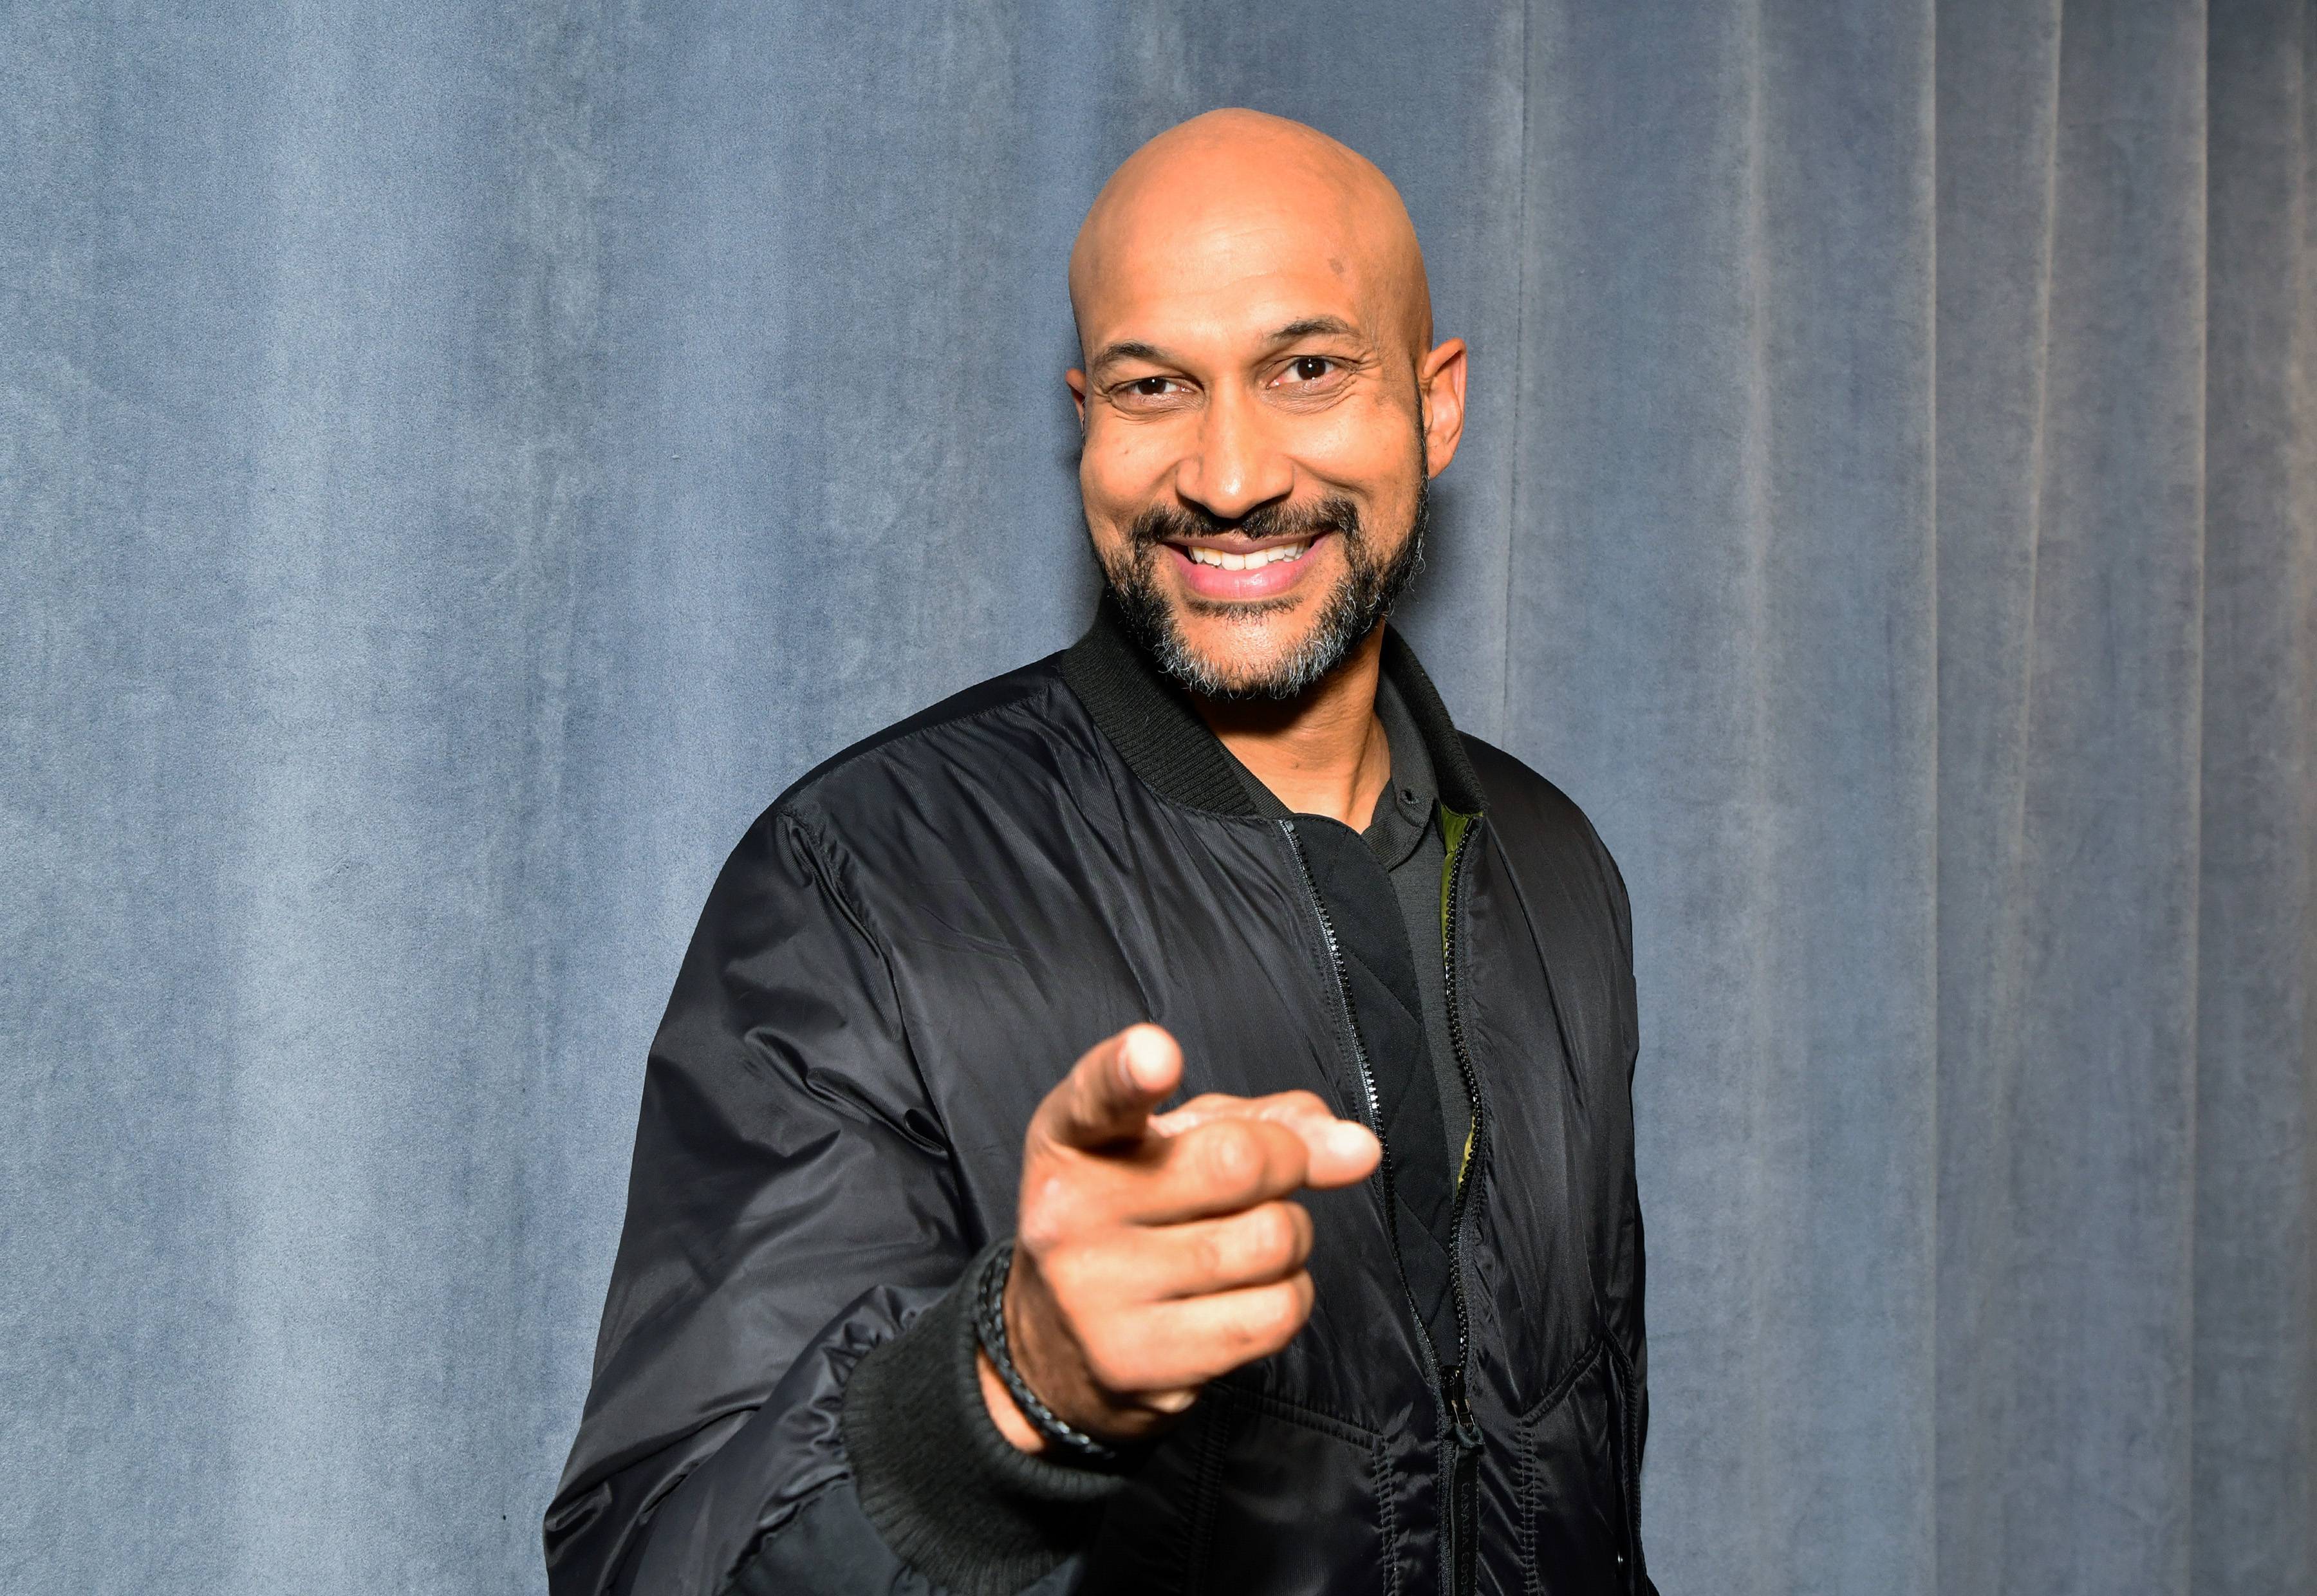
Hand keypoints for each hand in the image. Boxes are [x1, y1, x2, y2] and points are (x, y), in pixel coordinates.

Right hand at [978, 1024, 1381, 1451]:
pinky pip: (1276, 1314)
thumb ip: (1267, 1123)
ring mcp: (1098, 1295)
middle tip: (1270, 1174)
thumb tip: (1358, 1148)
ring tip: (1247, 1242)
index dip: (1131, 1071)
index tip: (1158, 1055)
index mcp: (1071, 1138)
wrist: (1058, 1346)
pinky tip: (1246, 1293)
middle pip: (1238, 1162)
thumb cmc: (1139, 1215)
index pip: (1098, 1095)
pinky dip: (1289, 1296)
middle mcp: (1070, 1213)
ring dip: (1291, 1237)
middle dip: (1286, 1162)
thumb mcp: (1180, 1145)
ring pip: (1272, 1242)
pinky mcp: (1139, 1363)